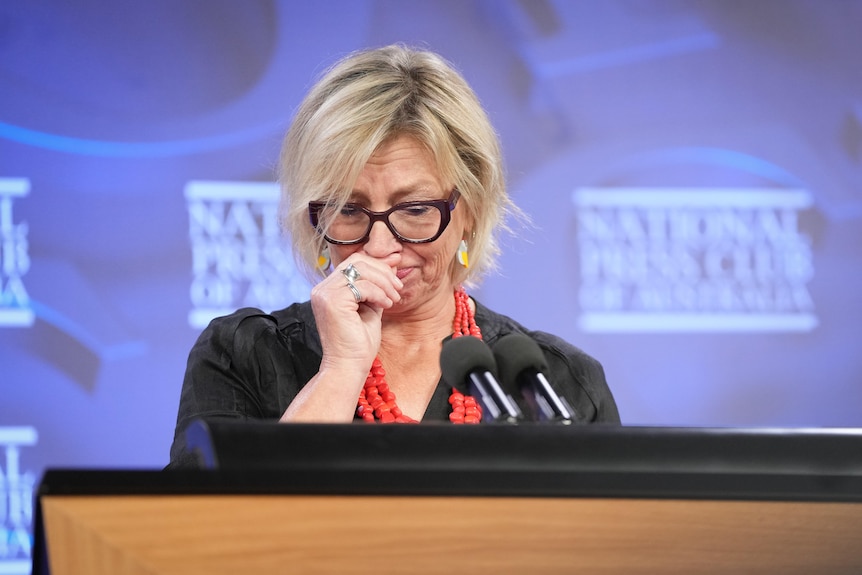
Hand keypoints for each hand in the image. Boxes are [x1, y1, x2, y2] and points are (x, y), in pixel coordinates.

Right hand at [310, 254, 402, 374]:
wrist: (349, 366)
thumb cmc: (359, 342)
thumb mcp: (372, 306)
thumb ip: (378, 285)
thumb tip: (392, 263)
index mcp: (329, 289)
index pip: (354, 262)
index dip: (378, 263)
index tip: (396, 269)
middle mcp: (322, 288)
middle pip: (357, 261)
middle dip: (383, 271)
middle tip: (398, 287)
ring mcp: (325, 293)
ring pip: (361, 270)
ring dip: (384, 282)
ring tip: (394, 298)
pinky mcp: (332, 301)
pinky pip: (363, 286)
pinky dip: (379, 293)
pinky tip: (387, 305)